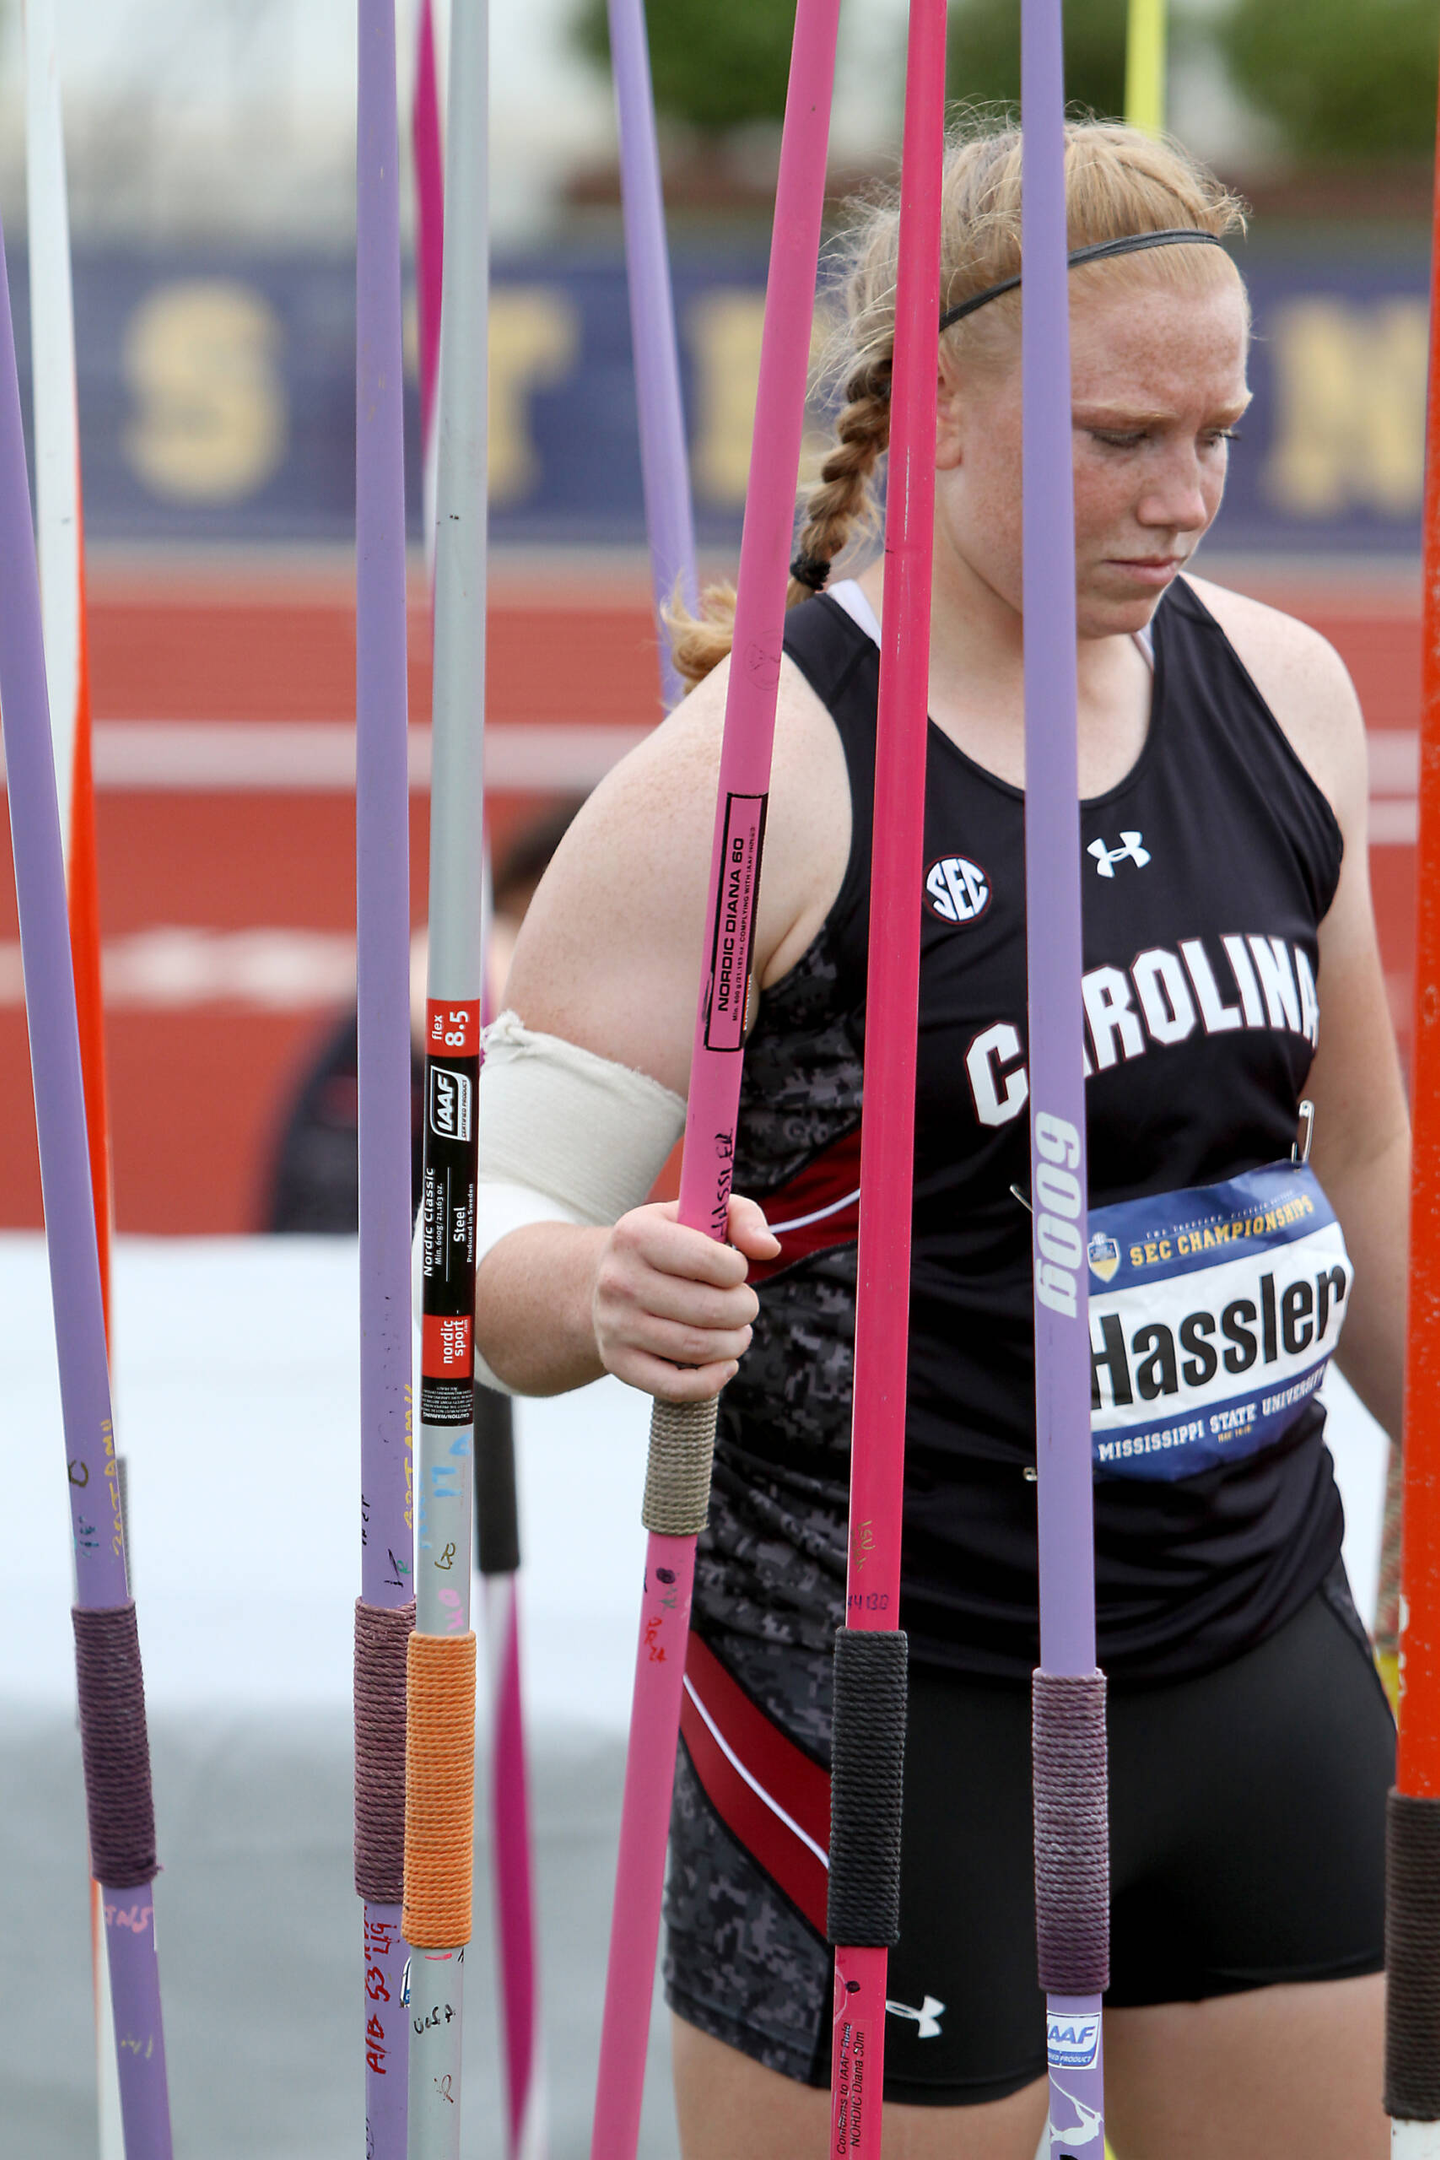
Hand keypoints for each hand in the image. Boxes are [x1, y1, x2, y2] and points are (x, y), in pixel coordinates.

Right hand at [591, 1194, 780, 1401]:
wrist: (607, 1281)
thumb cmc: (666, 1245)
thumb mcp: (697, 1213)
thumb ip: (742, 1217)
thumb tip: (769, 1248)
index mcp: (636, 1235)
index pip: (710, 1261)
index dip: (738, 1269)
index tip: (734, 1270)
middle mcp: (619, 1281)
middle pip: (711, 1310)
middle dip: (744, 1309)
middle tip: (744, 1305)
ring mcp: (615, 1325)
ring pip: (699, 1348)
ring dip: (735, 1343)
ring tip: (737, 1331)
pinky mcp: (618, 1362)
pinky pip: (676, 1387)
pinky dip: (713, 1381)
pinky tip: (725, 1364)